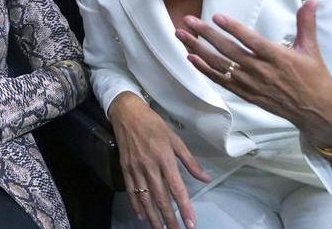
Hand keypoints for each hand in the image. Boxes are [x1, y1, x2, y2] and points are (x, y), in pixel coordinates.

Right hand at [108, 93, 209, 228]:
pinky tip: (142, 216)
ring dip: (153, 216)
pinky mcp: (125, 168)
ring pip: (145, 198)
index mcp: (165, 159)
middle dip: (169, 218)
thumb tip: (206, 178)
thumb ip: (190, 161)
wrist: (127, 113)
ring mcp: (135, 169)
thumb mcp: (175, 139)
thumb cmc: (154, 124)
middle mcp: (150, 166)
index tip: (190, 223)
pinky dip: (136, 205)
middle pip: (161, 198)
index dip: (184, 207)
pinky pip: (131, 191)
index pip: (177, 188)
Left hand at [176, 0, 331, 151]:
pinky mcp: (246, 94)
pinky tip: (191, 57)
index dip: (233, 28)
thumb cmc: (315, 78)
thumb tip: (311, 0)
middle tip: (188, 21)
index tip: (216, 17)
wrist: (316, 112)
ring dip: (198, 49)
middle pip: (228, 50)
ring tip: (181, 36)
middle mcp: (260, 70)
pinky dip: (204, 69)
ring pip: (219, 64)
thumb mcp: (312, 49)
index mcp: (277, 57)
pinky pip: (220, 80)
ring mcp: (250, 83)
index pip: (251, 40)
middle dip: (205, 34)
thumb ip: (306, 23)